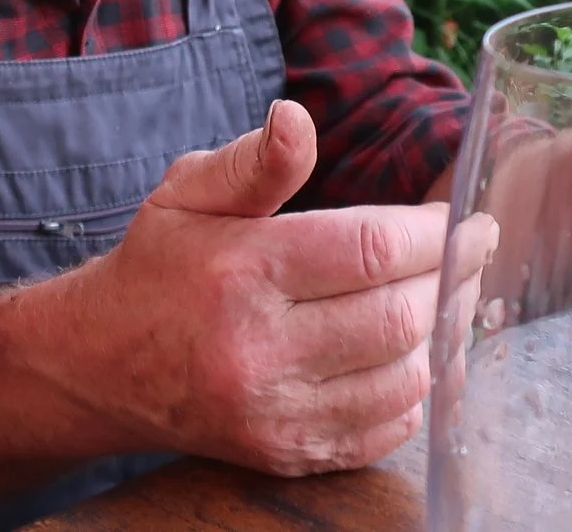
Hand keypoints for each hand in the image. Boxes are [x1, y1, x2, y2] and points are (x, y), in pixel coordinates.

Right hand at [55, 99, 496, 476]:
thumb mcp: (187, 192)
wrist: (97, 366)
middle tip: (473, 252)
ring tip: (450, 295)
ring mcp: (275, 412)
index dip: (436, 233)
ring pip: (404, 378)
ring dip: (442, 334)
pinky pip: (385, 429)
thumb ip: (254, 161)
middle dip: (453, 278)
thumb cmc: (157, 266)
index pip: (370, 249)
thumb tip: (297, 117)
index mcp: (241, 271)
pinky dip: (417, 390)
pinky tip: (417, 352)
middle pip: (397, 316)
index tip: (467, 218)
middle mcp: (258, 349)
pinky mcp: (287, 453)